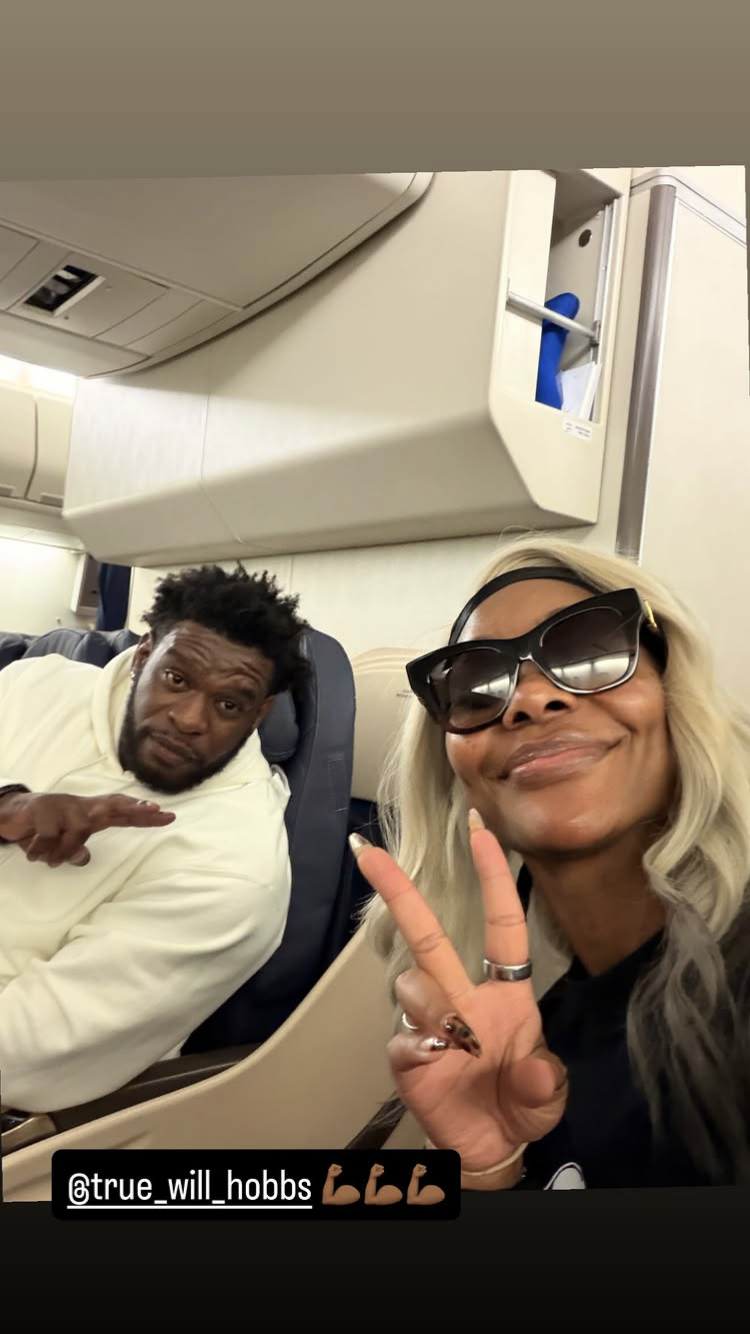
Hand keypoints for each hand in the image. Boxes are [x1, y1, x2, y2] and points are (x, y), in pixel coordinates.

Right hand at [0, 791, 175, 867]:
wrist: (12, 812)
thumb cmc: (45, 828)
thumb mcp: (63, 843)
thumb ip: (76, 851)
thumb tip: (83, 857)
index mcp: (91, 813)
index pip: (122, 812)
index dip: (143, 815)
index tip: (167, 815)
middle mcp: (81, 807)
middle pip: (113, 805)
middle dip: (134, 809)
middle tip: (154, 810)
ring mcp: (64, 805)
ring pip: (78, 832)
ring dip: (61, 851)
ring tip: (48, 859)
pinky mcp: (43, 808)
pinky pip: (48, 838)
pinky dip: (40, 850)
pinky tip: (32, 850)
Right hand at [353, 812, 567, 1179]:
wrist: (487, 1149)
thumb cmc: (517, 1106)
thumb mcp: (546, 1096)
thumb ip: (544, 1083)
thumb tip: (533, 1071)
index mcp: (505, 991)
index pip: (501, 923)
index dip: (492, 876)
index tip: (480, 830)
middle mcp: (463, 996)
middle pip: (428, 934)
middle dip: (399, 891)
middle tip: (372, 855)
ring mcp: (431, 1022)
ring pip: (415, 984)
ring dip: (434, 1005)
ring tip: (459, 1040)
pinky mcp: (408, 1053)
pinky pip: (404, 1035)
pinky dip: (419, 1044)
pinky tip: (434, 1059)